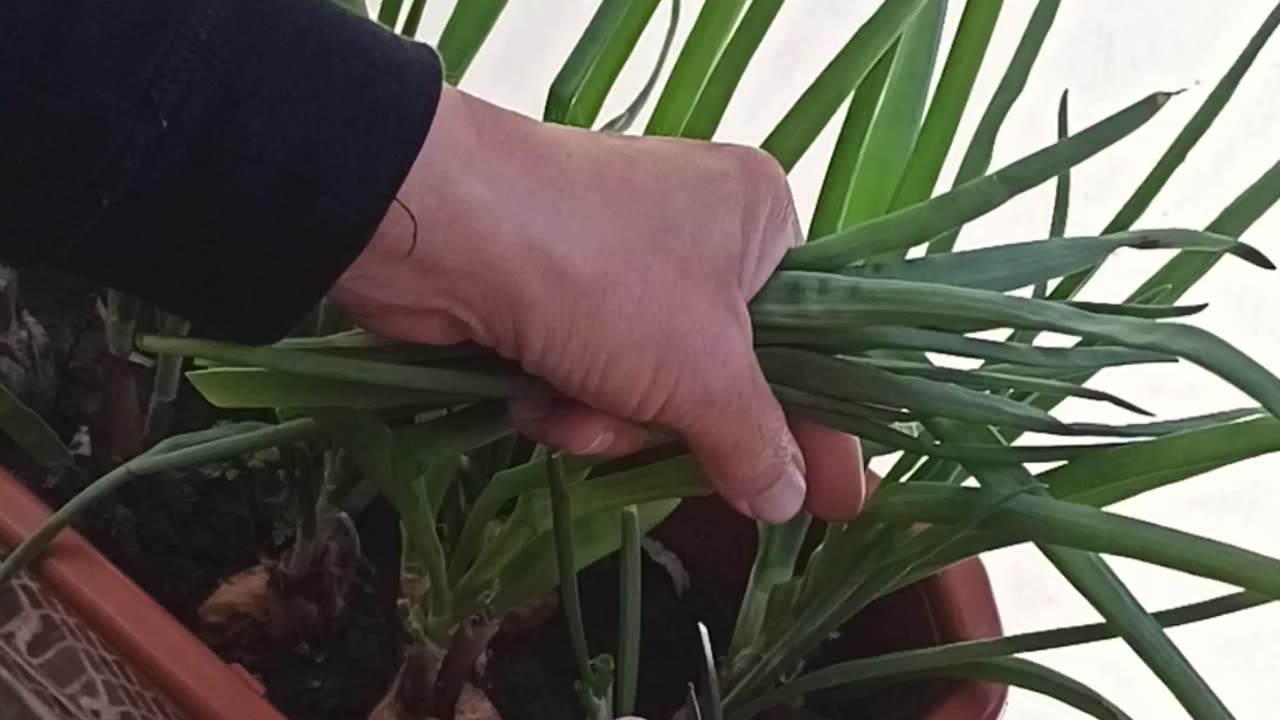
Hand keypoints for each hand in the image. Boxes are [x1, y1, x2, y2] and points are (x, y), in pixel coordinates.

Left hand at [331, 87, 864, 522]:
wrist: (437, 230)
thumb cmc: (600, 277)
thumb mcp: (702, 369)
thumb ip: (755, 441)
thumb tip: (790, 498)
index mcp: (759, 219)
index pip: (813, 342)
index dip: (822, 428)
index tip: (840, 498)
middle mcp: (697, 233)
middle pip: (724, 376)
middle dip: (677, 422)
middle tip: (661, 443)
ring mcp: (622, 264)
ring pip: (650, 390)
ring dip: (610, 419)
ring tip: (574, 407)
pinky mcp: (558, 295)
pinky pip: (591, 379)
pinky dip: (566, 400)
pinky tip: (533, 395)